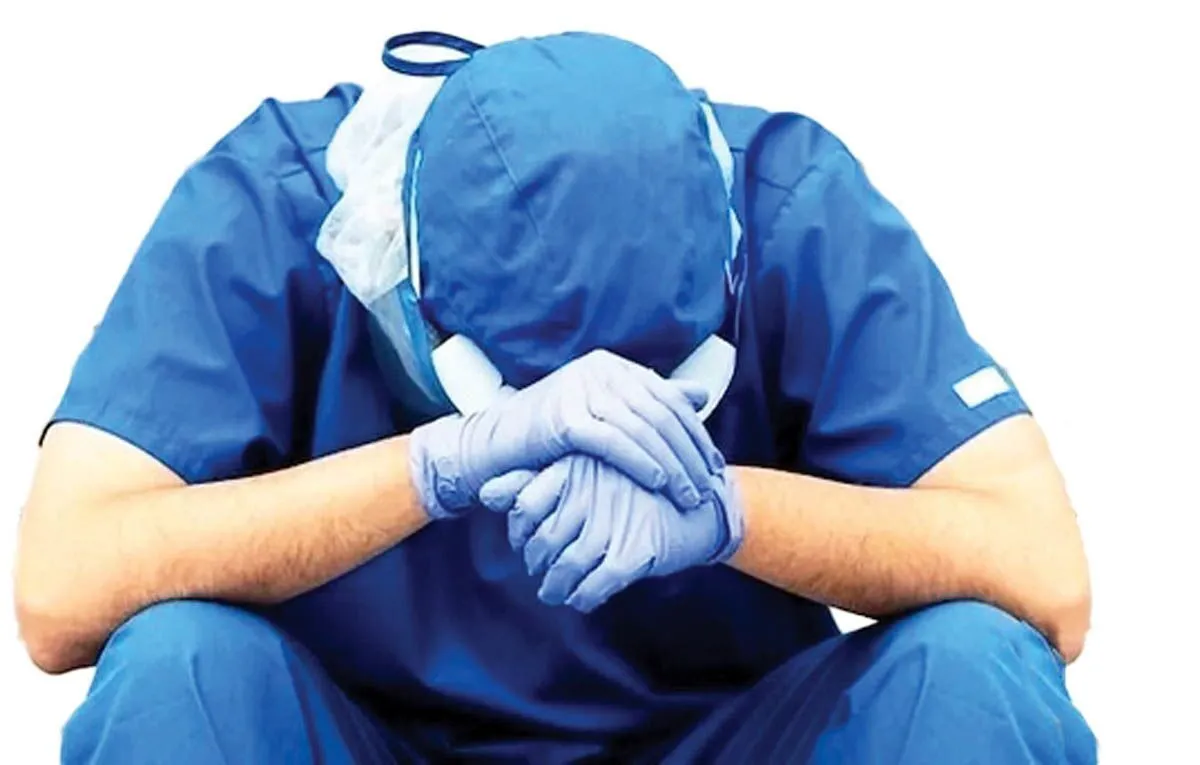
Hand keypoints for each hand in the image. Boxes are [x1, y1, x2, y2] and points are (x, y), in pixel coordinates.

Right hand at [408, 349, 722, 519]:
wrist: (493, 448)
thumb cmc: (550, 438)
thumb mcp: (605, 414)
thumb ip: (650, 403)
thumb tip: (699, 395)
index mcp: (611, 366)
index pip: (667, 397)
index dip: (695, 433)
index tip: (714, 466)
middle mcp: (598, 370)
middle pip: (659, 413)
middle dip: (689, 453)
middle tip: (708, 486)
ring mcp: (580, 389)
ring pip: (642, 428)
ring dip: (671, 464)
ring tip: (688, 494)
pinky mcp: (564, 416)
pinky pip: (614, 441)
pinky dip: (641, 462)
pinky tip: (658, 482)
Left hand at [479, 455, 744, 611]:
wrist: (700, 505)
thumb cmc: (634, 488)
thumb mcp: (584, 475)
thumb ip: (532, 481)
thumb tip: (484, 492)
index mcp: (576, 466)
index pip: (524, 505)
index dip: (520, 532)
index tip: (527, 543)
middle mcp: (590, 492)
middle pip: (542, 542)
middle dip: (537, 565)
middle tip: (541, 572)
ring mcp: (613, 522)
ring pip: (565, 568)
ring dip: (555, 588)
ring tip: (555, 591)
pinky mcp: (634, 553)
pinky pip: (594, 586)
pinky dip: (583, 597)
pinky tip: (582, 597)